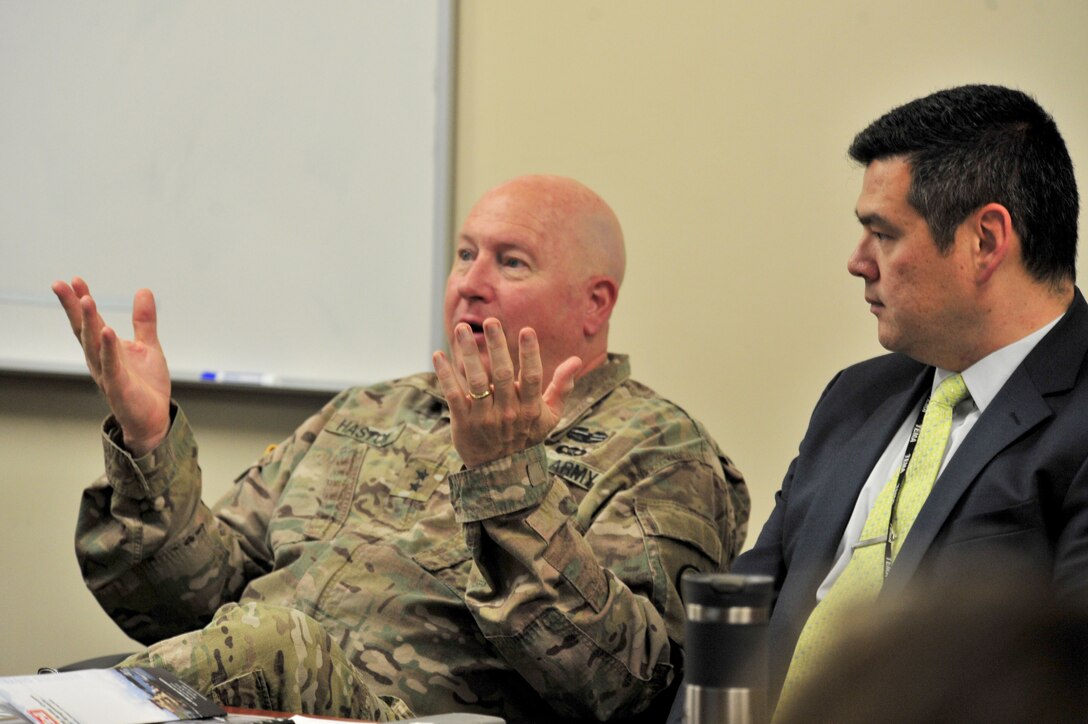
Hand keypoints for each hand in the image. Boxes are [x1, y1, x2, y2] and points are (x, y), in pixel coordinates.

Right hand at [52, 277, 171, 455]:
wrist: (154, 418)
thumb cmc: (146, 385)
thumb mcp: (147, 346)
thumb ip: (144, 321)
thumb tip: (143, 291)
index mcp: (106, 349)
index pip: (90, 321)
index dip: (80, 301)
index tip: (74, 280)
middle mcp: (100, 360)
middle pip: (83, 330)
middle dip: (73, 307)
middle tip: (61, 284)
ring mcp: (107, 373)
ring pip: (94, 345)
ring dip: (89, 323)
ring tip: (86, 300)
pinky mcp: (119, 387)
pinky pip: (112, 365)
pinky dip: (109, 348)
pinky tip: (108, 330)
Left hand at [433, 318, 580, 468]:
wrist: (500, 470)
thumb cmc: (527, 435)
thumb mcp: (550, 415)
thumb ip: (562, 387)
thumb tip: (577, 360)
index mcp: (530, 408)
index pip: (531, 377)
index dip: (529, 354)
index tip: (527, 331)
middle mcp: (507, 412)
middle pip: (501, 375)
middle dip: (496, 347)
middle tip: (491, 321)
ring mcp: (484, 418)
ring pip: (475, 381)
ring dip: (468, 354)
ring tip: (461, 328)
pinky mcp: (463, 422)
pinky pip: (453, 394)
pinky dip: (445, 374)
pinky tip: (439, 354)